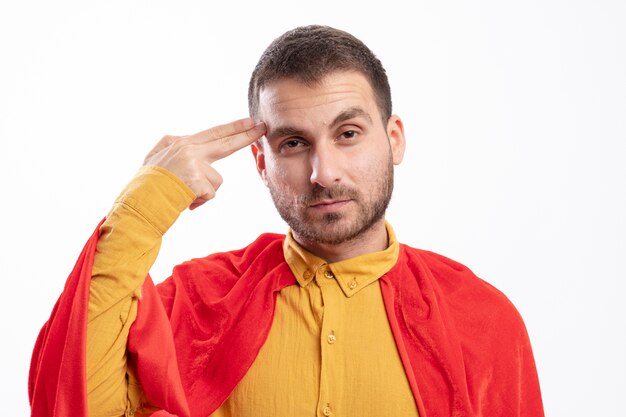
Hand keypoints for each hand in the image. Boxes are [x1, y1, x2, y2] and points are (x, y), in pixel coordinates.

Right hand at [143, 118, 265, 209]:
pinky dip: (199, 202)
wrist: (137, 202)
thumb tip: (196, 156)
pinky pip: (210, 194)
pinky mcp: (196, 178)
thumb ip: (177, 153)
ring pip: (216, 180)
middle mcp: (187, 147)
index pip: (213, 134)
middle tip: (262, 126)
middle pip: (225, 141)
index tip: (249, 122)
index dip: (233, 129)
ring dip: (204, 192)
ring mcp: (192, 162)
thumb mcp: (157, 161)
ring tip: (183, 194)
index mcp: (179, 142)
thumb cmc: (146, 187)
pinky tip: (184, 200)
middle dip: (246, 134)